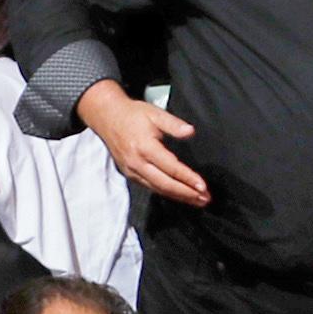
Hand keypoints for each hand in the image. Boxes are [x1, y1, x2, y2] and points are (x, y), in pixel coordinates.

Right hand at [75, 82, 208, 205]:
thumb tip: (190, 132)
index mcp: (144, 147)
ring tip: (197, 200)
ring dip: (179, 197)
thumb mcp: (155, 113)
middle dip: (186, 194)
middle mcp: (137, 162)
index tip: (202, 186)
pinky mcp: (130, 174)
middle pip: (165, 184)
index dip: (188, 179)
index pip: (171, 168)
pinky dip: (167, 193)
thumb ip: (174, 124)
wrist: (107, 117)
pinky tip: (179, 195)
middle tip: (205, 199)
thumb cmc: (132, 114)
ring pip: (158, 189)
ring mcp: (132, 171)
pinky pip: (151, 187)